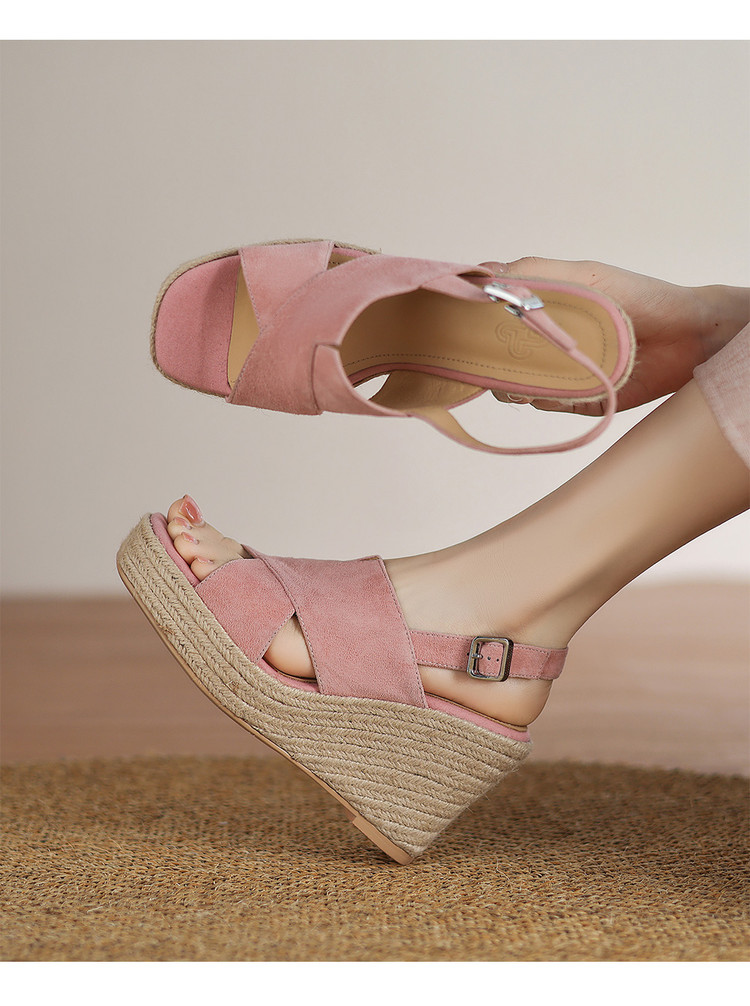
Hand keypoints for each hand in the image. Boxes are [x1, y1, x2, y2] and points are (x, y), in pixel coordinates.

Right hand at [484, 257, 749, 412]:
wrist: (685, 337)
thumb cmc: (635, 297)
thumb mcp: (581, 274)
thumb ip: (532, 270)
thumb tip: (481, 278)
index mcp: (536, 310)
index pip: (486, 316)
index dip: (467, 320)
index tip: (457, 320)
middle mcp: (539, 344)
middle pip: (490, 355)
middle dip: (484, 355)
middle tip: (487, 349)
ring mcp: (553, 374)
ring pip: (510, 384)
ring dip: (513, 377)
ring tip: (536, 364)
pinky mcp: (571, 399)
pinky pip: (543, 402)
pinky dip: (546, 394)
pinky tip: (564, 381)